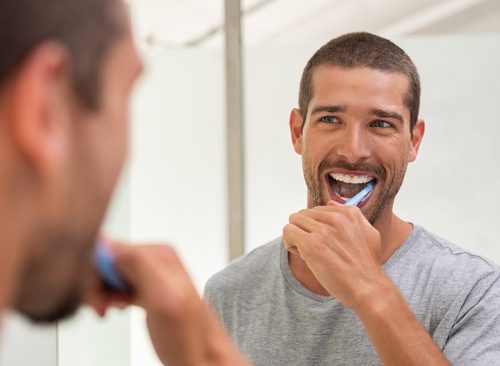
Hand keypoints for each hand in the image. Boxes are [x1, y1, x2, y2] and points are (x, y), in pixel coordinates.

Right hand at [88, 242, 248, 365]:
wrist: (203, 359)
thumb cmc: (190, 337)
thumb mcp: (164, 296)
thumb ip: (139, 265)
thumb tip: (110, 243)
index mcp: (159, 253)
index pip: (109, 247)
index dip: (95, 272)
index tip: (98, 296)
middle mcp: (155, 260)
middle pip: (107, 259)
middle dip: (97, 283)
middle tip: (103, 307)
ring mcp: (152, 276)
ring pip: (110, 273)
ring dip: (102, 292)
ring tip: (110, 309)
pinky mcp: (147, 290)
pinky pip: (118, 284)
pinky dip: (110, 297)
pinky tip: (117, 307)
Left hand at [283, 200, 385, 310]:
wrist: (368, 288)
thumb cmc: (367, 266)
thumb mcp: (368, 233)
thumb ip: (352, 216)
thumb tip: (331, 203)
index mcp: (349, 213)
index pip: (318, 210)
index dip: (317, 227)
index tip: (325, 242)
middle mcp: (336, 218)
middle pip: (304, 214)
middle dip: (305, 231)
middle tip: (315, 249)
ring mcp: (323, 231)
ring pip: (294, 221)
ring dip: (297, 237)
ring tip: (308, 253)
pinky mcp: (312, 244)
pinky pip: (288, 231)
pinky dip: (290, 243)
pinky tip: (302, 255)